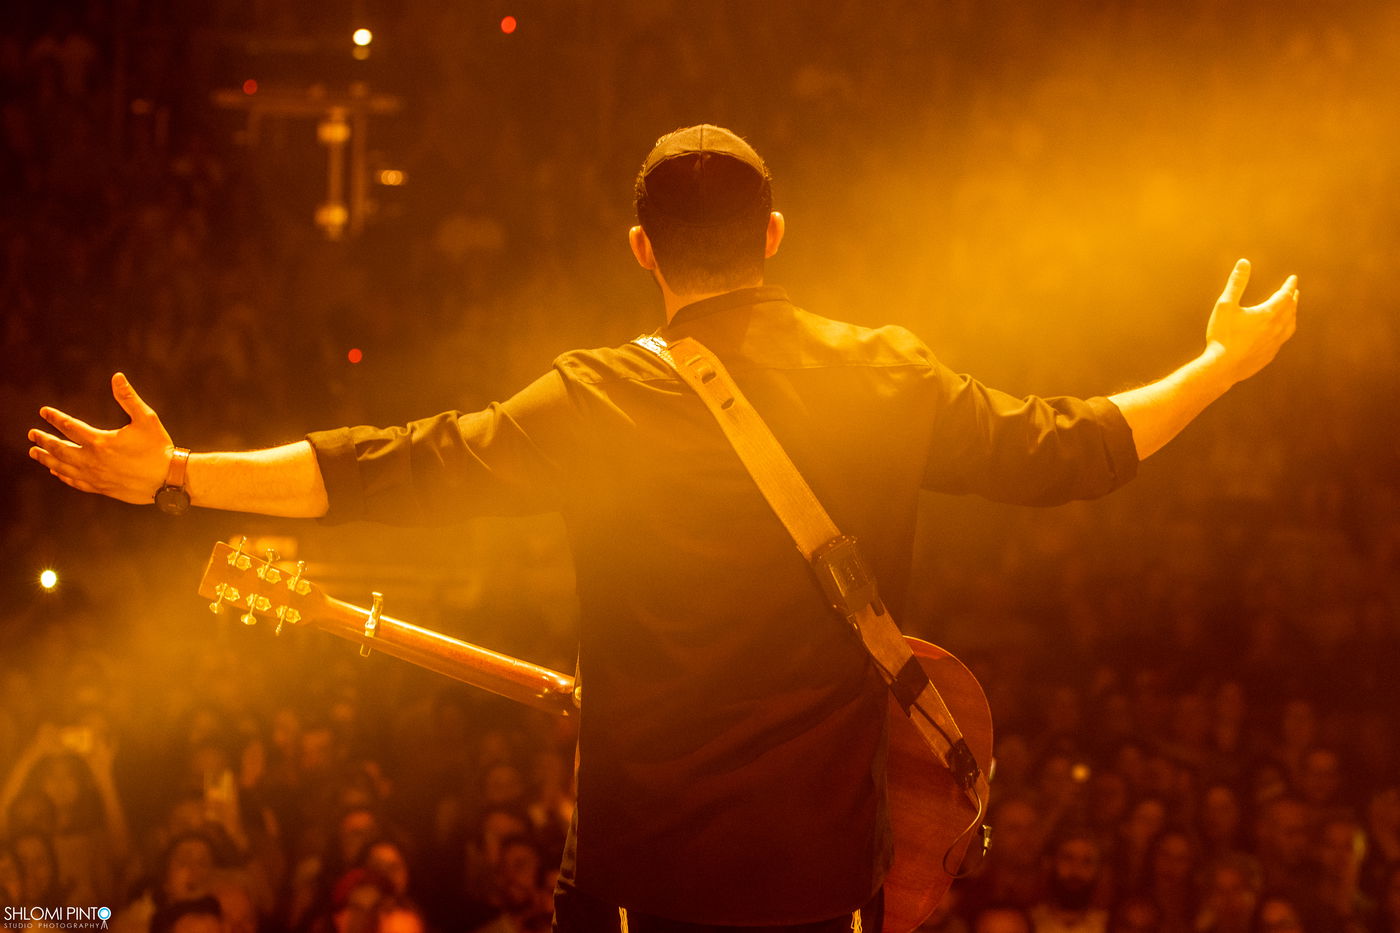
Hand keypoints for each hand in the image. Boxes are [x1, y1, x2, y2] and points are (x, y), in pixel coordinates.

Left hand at [28, 373, 174, 503]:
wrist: (168, 479)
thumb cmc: (159, 447)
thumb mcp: (146, 418)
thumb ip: (128, 398)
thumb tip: (117, 377)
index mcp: (100, 441)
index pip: (69, 426)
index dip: (54, 418)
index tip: (44, 411)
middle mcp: (92, 460)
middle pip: (59, 449)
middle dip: (43, 440)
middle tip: (32, 434)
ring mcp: (95, 476)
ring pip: (62, 467)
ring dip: (46, 459)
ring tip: (35, 453)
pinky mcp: (101, 488)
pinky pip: (75, 482)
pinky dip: (62, 476)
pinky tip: (56, 472)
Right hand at [1204, 259, 1298, 383]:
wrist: (1222, 367)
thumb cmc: (1222, 335)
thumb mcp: (1225, 305)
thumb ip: (1236, 283)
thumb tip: (1244, 262)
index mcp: (1268, 314)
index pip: (1285, 295)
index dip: (1289, 286)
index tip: (1293, 278)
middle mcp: (1276, 328)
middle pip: (1290, 310)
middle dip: (1293, 299)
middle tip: (1294, 292)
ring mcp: (1274, 343)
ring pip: (1290, 325)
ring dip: (1292, 315)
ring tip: (1291, 310)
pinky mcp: (1269, 355)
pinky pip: (1283, 339)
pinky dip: (1285, 330)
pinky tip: (1279, 332)